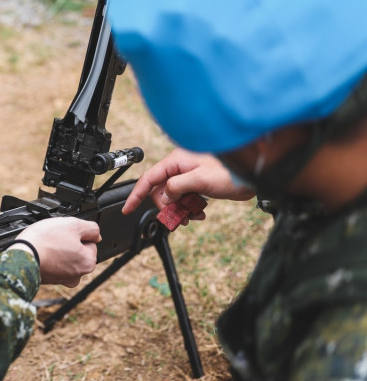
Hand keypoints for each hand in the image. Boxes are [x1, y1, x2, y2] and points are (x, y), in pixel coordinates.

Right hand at [12, 217, 99, 286]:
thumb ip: (91, 228)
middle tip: (54, 237)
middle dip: (67, 243)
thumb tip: (96, 234)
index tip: (65, 233)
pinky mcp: (48, 279)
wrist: (21, 255)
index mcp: (88, 263)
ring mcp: (62, 279)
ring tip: (46, 244)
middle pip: (77, 251)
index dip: (77, 234)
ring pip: (64, 257)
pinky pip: (52, 264)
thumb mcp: (73, 225)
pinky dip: (48, 258)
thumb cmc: (46, 241)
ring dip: (57, 250)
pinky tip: (41, 251)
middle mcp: (77, 275)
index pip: (89, 242)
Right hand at [121, 148, 254, 220]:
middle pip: (160, 192)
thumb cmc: (230, 172)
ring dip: (180, 210)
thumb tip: (165, 196)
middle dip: (167, 208)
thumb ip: (177, 187)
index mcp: (176, 162)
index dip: (136, 195)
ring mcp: (188, 177)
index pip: (149, 179)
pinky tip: (199, 214)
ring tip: (192, 218)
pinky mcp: (197, 185)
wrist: (252, 176)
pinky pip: (184, 200)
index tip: (127, 209)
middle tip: (178, 218)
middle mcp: (180, 168)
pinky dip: (189, 209)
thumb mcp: (200, 180)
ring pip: (173, 198)